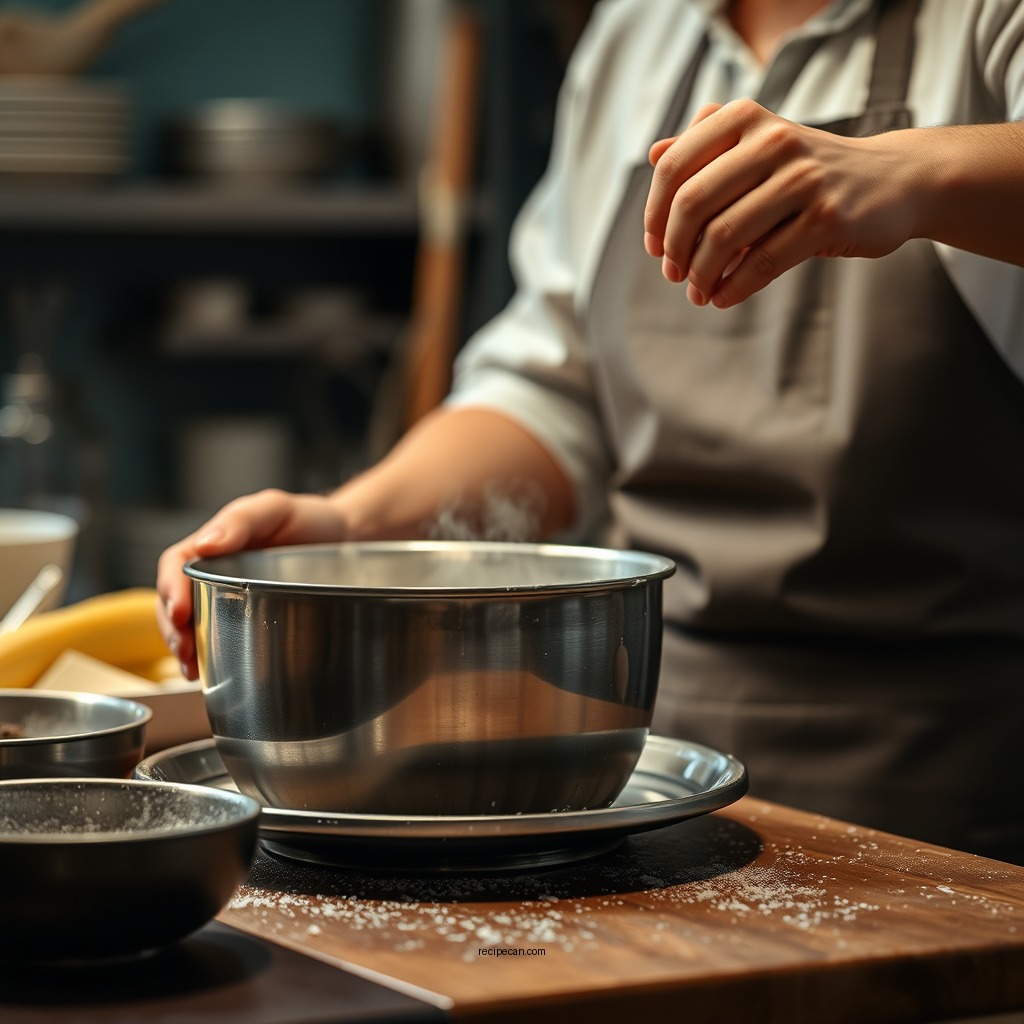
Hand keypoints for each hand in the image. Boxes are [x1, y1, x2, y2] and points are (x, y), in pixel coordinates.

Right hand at [156, 489, 347, 678]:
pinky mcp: (248, 616)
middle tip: (184, 651)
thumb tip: (205, 545)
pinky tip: (208, 671)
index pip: (175, 566)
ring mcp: (230, 595)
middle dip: (172, 628)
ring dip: (184, 647)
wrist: (344, 538)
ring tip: (191, 668)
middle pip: (175, 601)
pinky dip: (208, 655)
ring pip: (191, 623)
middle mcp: (215, 571)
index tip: (180, 614)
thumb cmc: (308, 518)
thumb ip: (242, 521)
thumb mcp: (276, 509)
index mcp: (214, 543)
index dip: (170, 591)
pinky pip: (219, 635)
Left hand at [643, 99, 918, 306]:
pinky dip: (733, 288)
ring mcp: (803, 179)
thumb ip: (708, 146)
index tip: (654, 246)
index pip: (675, 167)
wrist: (893, 180)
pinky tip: (722, 297)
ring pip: (724, 236)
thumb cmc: (809, 170)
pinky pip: (761, 262)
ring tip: (697, 292)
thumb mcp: (760, 146)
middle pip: (694, 204)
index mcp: (747, 118)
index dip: (655, 213)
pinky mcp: (826, 218)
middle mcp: (774, 140)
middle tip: (673, 274)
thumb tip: (653, 154)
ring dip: (701, 275)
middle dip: (675, 248)